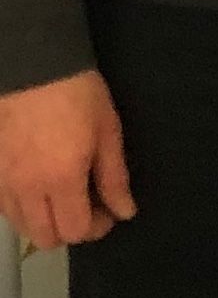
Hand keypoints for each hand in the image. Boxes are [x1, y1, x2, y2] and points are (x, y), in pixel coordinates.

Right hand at [0, 70, 136, 252]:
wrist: (30, 60)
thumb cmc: (75, 91)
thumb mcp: (107, 131)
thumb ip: (114, 177)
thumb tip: (124, 211)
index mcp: (61, 179)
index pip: (75, 231)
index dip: (97, 227)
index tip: (108, 210)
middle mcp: (26, 187)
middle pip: (44, 237)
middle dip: (69, 229)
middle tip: (85, 205)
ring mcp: (1, 178)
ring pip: (19, 224)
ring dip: (42, 219)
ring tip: (59, 196)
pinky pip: (1, 203)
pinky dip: (18, 205)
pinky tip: (34, 185)